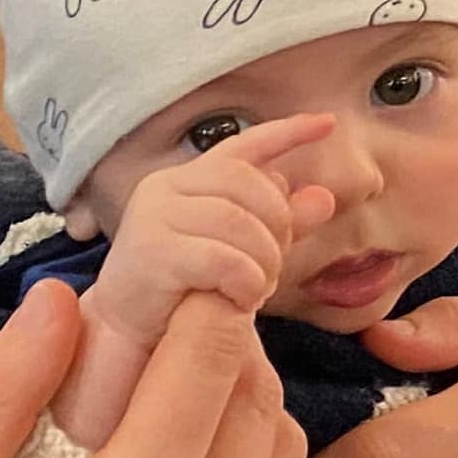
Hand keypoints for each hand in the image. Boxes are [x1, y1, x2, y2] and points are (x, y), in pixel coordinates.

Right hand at [61, 116, 336, 448]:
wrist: (130, 333)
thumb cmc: (187, 289)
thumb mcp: (241, 250)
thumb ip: (279, 224)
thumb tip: (324, 198)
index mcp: (190, 179)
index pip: (244, 146)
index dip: (287, 133)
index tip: (327, 124)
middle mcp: (167, 186)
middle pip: (252, 186)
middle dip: (278, 228)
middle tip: (273, 269)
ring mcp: (154, 216)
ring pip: (240, 223)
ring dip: (263, 261)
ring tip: (256, 289)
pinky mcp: (151, 253)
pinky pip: (223, 258)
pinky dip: (244, 281)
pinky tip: (240, 299)